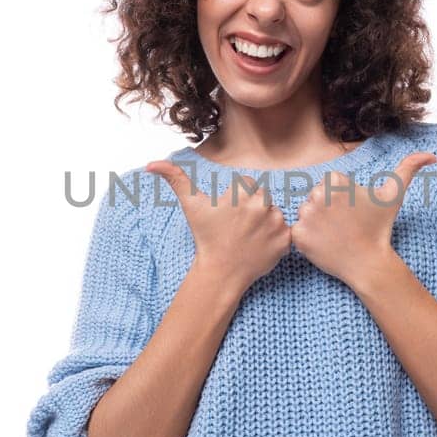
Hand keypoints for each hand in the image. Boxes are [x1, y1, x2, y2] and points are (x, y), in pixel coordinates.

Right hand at [145, 159, 291, 293]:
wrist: (220, 272)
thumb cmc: (206, 236)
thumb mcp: (191, 205)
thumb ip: (175, 179)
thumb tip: (150, 164)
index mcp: (243, 192)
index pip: (248, 185)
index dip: (239, 198)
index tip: (230, 214)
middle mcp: (262, 205)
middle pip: (263, 198)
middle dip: (253, 209)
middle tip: (239, 227)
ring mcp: (276, 224)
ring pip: (275, 214)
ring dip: (266, 222)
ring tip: (248, 236)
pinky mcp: (286, 240)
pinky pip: (286, 231)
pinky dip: (276, 238)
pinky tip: (260, 245)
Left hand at [289, 151, 436, 288]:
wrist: (368, 262)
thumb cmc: (380, 227)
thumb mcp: (394, 194)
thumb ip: (409, 168)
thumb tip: (432, 155)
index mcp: (335, 182)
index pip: (329, 184)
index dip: (341, 198)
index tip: (353, 211)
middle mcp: (317, 196)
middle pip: (315, 197)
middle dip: (327, 209)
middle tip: (345, 225)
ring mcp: (306, 217)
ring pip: (306, 213)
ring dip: (317, 222)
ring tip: (336, 233)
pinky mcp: (298, 236)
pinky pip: (297, 231)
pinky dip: (308, 238)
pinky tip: (325, 243)